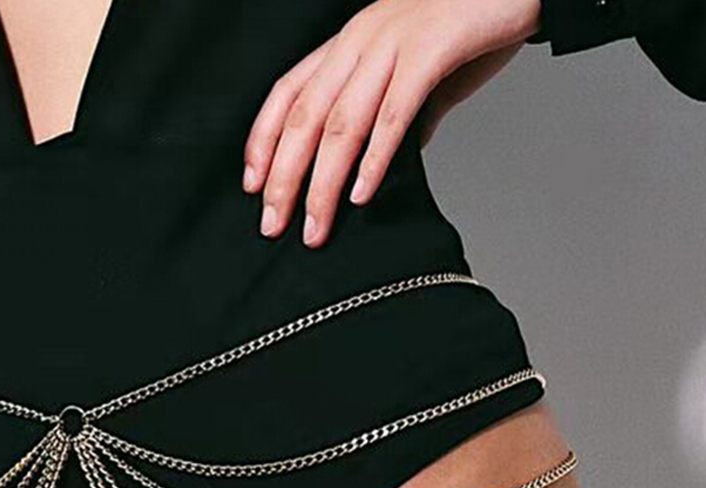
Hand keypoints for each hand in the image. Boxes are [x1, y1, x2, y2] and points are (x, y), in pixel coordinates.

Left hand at [242, 0, 540, 247]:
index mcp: (350, 43)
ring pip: (342, 123)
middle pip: (305, 118)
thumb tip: (379, 166)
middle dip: (284, 178)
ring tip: (315, 227)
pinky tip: (361, 195)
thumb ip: (393, 118)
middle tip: (273, 226)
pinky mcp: (431, 50)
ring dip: (323, 184)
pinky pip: (393, 113)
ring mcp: (393, 43)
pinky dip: (374, 159)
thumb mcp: (416, 73)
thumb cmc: (471, 25)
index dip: (263, 142)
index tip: (253, 188)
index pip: (288, 94)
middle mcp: (361, 40)